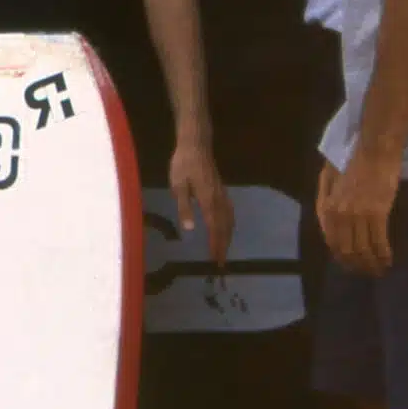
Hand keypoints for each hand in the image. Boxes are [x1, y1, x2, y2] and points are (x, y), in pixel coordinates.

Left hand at [165, 139, 234, 270]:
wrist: (196, 144)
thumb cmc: (183, 164)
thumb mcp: (178, 186)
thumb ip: (184, 207)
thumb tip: (189, 229)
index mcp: (208, 200)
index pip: (214, 228)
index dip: (215, 245)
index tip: (216, 260)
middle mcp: (219, 200)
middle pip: (224, 227)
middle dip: (223, 245)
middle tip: (221, 263)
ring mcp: (222, 194)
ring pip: (229, 220)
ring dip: (228, 237)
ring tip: (224, 250)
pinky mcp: (221, 190)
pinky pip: (229, 212)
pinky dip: (229, 225)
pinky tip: (227, 228)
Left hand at [316, 151, 398, 275]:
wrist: (373, 150)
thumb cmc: (352, 161)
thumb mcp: (328, 179)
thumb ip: (324, 199)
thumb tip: (326, 223)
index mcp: (326, 207)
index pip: (331, 242)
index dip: (341, 257)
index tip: (350, 265)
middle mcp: (339, 215)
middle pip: (346, 250)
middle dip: (357, 265)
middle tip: (367, 272)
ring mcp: (357, 215)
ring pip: (362, 249)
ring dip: (371, 264)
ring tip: (379, 270)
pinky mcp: (377, 213)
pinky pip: (379, 242)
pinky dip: (383, 254)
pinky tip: (388, 260)